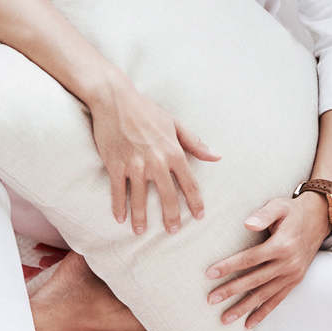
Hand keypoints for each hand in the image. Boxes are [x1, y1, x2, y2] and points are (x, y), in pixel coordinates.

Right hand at [88, 77, 218, 234]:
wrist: (115, 99)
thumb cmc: (146, 110)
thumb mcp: (174, 123)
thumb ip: (194, 142)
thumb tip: (216, 156)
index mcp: (173, 152)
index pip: (189, 183)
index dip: (195, 202)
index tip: (199, 216)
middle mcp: (156, 162)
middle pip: (167, 196)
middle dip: (171, 217)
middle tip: (172, 231)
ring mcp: (134, 165)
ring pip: (140, 199)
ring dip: (141, 218)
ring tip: (141, 231)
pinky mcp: (115, 165)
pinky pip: (118, 191)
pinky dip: (118, 207)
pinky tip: (120, 219)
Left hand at [205, 193, 331, 327]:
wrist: (319, 219)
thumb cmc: (293, 211)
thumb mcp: (279, 205)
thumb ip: (263, 214)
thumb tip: (247, 224)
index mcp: (282, 245)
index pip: (250, 259)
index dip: (229, 267)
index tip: (209, 273)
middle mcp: (288, 264)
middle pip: (254, 280)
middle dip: (231, 291)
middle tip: (210, 299)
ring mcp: (292, 275)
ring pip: (264, 295)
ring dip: (244, 308)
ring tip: (225, 318)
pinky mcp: (295, 281)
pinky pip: (277, 300)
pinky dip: (263, 313)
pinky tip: (248, 324)